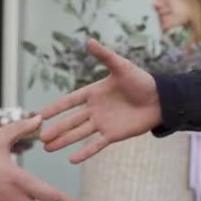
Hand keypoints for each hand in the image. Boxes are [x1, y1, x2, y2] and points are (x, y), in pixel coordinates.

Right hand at [40, 39, 161, 163]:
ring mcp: (103, 123)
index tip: (39, 114)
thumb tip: (90, 40)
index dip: (55, 107)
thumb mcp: (122, 66)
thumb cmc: (141, 81)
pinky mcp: (113, 135)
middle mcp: (94, 109)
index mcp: (93, 93)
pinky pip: (96, 145)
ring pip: (78, 134)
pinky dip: (84, 152)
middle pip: (70, 121)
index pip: (69, 101)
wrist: (161, 100)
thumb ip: (105, 56)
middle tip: (39, 137)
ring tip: (48, 149)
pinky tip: (71, 160)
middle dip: (55, 129)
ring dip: (63, 141)